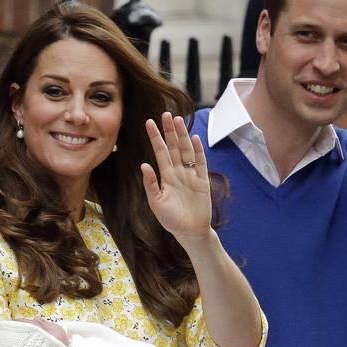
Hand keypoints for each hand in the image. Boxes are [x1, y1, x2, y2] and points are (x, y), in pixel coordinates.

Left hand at [142, 112, 211, 244]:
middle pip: (173, 146)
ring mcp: (191, 175)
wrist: (190, 232)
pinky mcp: (202, 181)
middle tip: (166, 114)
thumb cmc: (171, 219)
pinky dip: (198, 151)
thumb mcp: (156, 202)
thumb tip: (144, 165)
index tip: (149, 122)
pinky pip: (200, 163)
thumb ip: (150, 184)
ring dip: (182, 136)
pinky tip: (195, 139)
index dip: (155, 137)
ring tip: (178, 120)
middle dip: (169, 131)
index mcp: (165, 176)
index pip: (159, 152)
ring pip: (186, 151)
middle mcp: (178, 172)